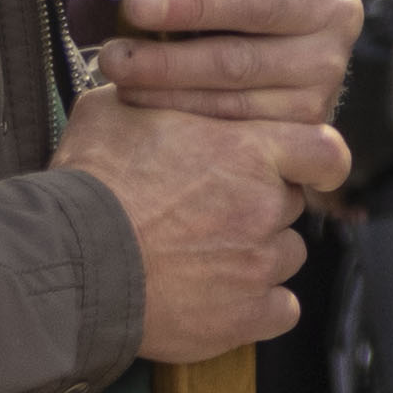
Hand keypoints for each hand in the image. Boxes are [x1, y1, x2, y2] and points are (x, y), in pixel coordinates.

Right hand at [59, 88, 326, 361]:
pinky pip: (280, 311)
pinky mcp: (245, 318)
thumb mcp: (115, 111)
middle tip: (208, 212)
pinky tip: (221, 299)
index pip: (325, 152)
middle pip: (289, 205)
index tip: (305, 169)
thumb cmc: (87, 182)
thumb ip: (156, 93)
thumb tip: (150, 75)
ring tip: (203, 256)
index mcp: (248, 151)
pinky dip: (257, 307)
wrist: (67, 259)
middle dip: (259, 207)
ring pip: (285, 256)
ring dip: (256, 256)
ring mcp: (259, 265)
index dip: (318, 161)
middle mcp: (265, 206)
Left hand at [103, 0, 368, 124]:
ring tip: (116, 57)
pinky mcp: (304, 112)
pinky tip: (135, 90)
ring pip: (240, 65)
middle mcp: (340, 9)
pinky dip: (176, 101)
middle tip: (137, 3)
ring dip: (169, 63)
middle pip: (264, 7)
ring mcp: (326, 66)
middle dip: (194, 5)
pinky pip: (232, 109)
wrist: (288, 48)